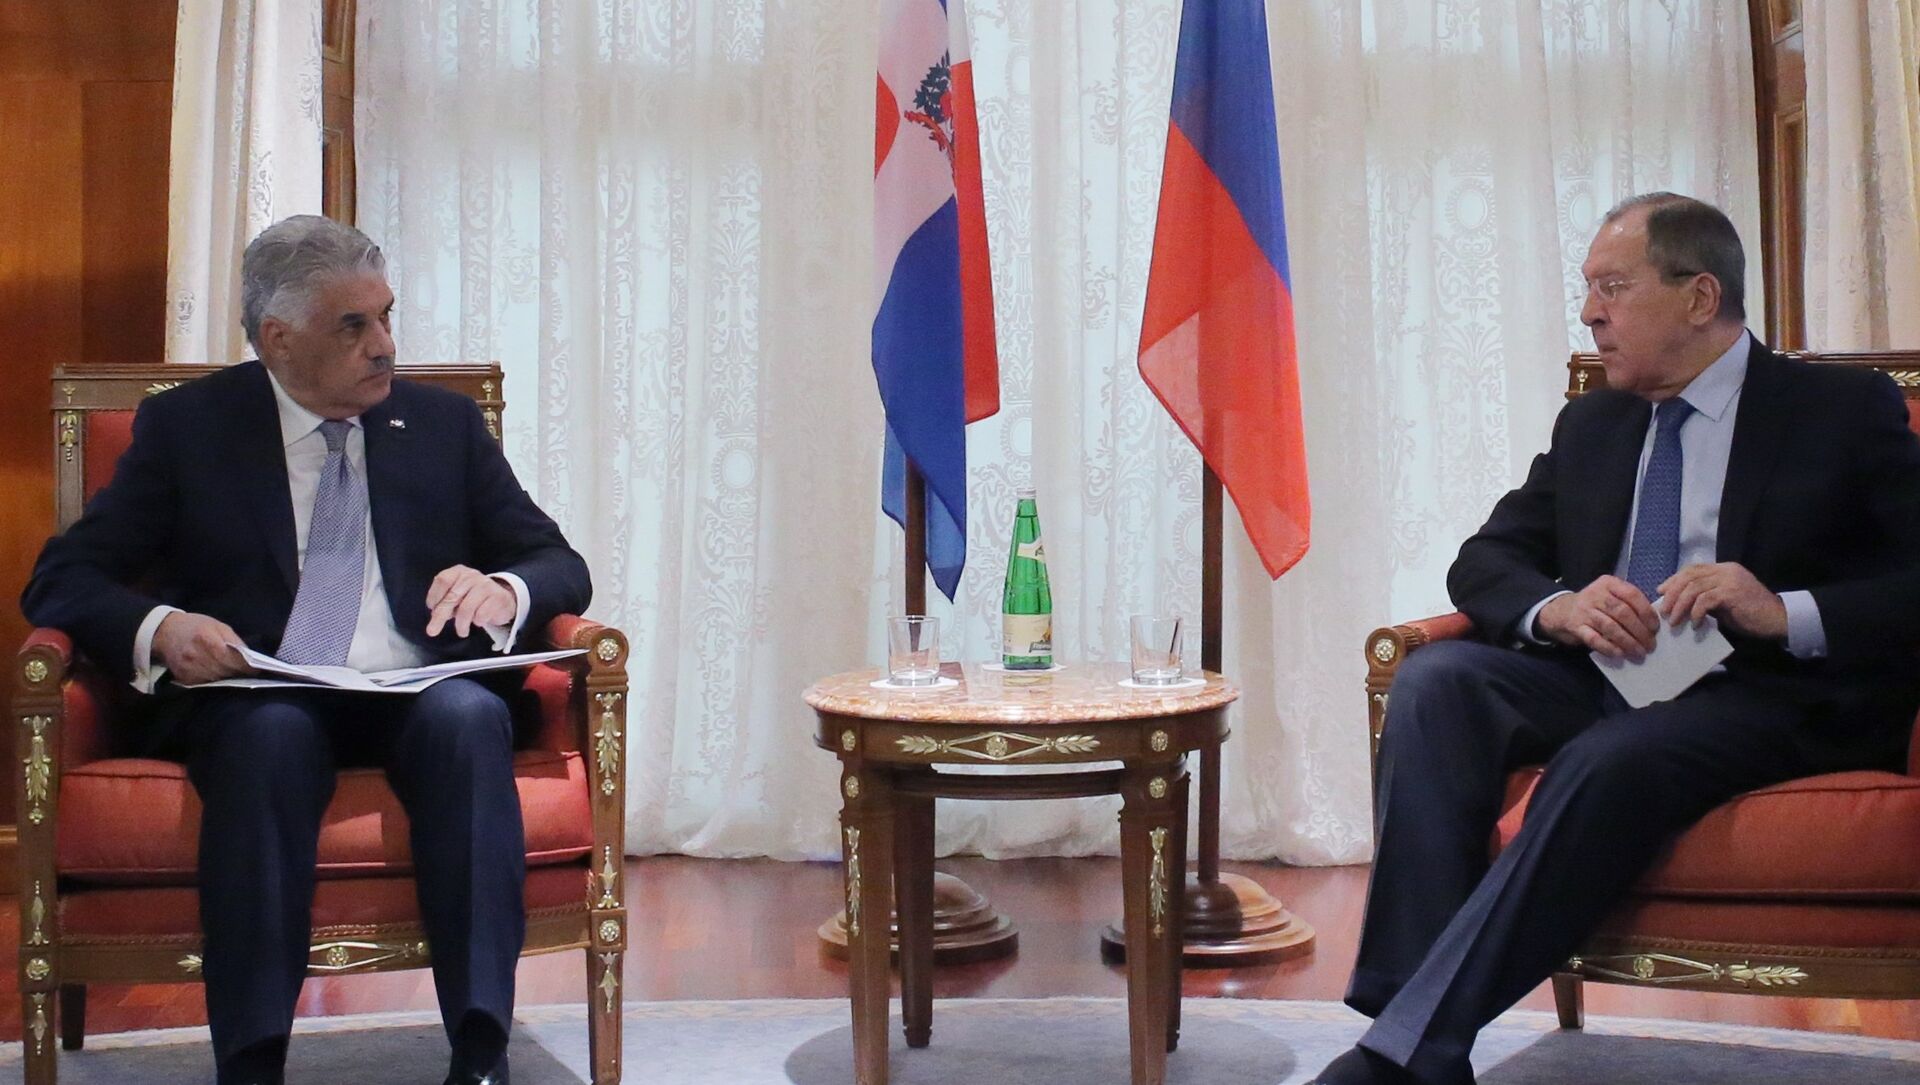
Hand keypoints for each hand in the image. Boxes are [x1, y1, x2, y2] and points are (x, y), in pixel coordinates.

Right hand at [153, 612, 251, 684]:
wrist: (165, 632)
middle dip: (239, 673)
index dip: (247, 667)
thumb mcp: (218, 626)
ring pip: (217, 680)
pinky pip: (205, 684)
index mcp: (208, 641)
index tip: (257, 670)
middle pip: (226, 672)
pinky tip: (218, 675)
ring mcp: (189, 669)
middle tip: (248, 673)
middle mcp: (197, 656)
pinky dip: (214, 681)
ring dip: (227, 678)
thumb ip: (234, 641)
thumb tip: (250, 657)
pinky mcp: (184, 678)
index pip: (233, 660)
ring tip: (234, 674)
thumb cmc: (196, 626)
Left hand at [425, 565, 516, 637]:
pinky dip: (477, 622)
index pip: (442, 580)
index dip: (434, 596)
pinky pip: (481, 615)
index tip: (432, 608)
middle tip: (433, 630)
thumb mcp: (458, 594)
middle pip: (452, 597)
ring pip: (466, 608)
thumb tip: (435, 615)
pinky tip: (478, 621)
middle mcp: (472, 576)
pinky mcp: (497, 597)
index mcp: (459, 572)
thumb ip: (446, 601)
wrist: (502, 598)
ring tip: (461, 631)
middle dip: (440, 616)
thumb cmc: (474, 598)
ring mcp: (486, 586)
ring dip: (461, 624)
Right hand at [1536, 575, 1660, 659]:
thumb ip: (1628, 603)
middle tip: (1650, 645)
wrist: (1562, 611)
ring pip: (1610, 627)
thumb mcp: (1610, 594)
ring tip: (1639, 652)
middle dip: (1639, 631)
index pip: (1632, 595)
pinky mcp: (1575, 627)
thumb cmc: (1595, 604)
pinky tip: (1619, 654)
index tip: (1655, 628)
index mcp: (1608, 583)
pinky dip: (1608, 647)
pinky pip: (1594, 639)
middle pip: (1622, 612)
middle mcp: (1595, 594)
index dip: (1646, 612)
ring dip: (1627, 642)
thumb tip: (1652, 624)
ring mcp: (1584, 611)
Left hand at [1657, 562, 1786, 639]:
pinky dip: (1696, 612)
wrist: (1778, 619)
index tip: (1661, 593)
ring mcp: (1730, 580)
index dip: (1674, 580)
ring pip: (1694, 588)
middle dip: (1672, 593)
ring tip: (1675, 621)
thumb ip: (1706, 596)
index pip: (1692, 569)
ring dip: (1680, 606)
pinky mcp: (1732, 593)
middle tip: (1664, 610)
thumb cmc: (1750, 614)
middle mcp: (1726, 570)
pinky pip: (1705, 600)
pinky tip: (1694, 623)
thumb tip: (1680, 602)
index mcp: (1724, 569)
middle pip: (1689, 576)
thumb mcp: (1724, 602)